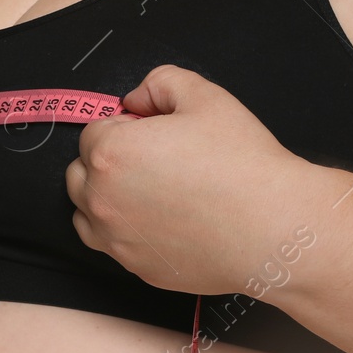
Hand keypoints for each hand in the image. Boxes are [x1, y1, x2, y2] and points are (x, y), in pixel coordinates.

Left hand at [65, 65, 307, 293]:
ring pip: (87, 215)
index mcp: (110, 153)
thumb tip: (136, 100)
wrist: (273, 227)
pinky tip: (164, 222)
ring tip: (151, 194)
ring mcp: (118, 241)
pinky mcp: (139, 268)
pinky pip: (115, 247)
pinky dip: (127, 233)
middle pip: (79, 175)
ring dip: (107, 200)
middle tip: (154, 161)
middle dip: (107, 163)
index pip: (93, 132)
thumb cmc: (242, 163)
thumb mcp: (204, 95)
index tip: (156, 134)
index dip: (125, 128)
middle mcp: (103, 200)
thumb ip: (159, 83)